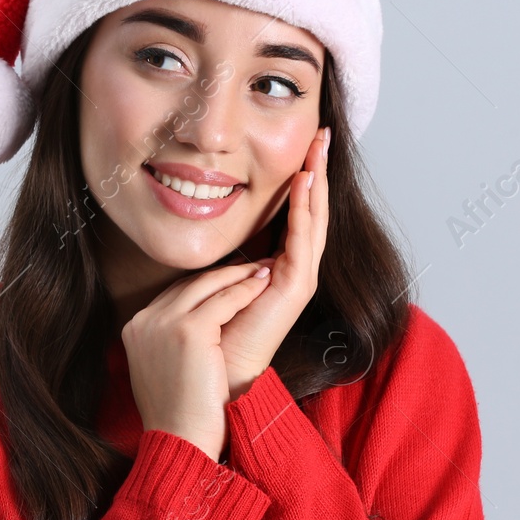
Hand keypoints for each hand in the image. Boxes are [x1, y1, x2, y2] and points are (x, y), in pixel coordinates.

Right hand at [122, 262, 272, 461]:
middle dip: (223, 274)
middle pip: (190, 284)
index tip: (229, 280)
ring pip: (208, 285)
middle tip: (251, 268)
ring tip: (262, 271)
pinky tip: (263, 285)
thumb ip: (167, 342)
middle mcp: (144, 320)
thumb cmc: (179, 415)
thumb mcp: (161, 370)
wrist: (180, 441)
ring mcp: (163, 323)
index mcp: (134, 329)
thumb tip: (193, 329)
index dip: (205, 286)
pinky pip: (225, 299)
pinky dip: (246, 290)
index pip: (174, 295)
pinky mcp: (189, 330)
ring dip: (239, 276)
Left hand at [219, 126, 330, 399]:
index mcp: (274, 268)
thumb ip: (216, 261)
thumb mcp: (209, 284)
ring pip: (313, 220)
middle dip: (317, 171)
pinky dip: (305, 208)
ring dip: (318, 182)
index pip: (292, 214)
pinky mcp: (296, 289)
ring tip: (320, 148)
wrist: (213, 385)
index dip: (298, 179)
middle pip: (310, 211)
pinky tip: (306, 180)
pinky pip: (302, 239)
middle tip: (322, 134)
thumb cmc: (206, 341)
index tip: (301, 144)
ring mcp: (298, 280)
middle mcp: (292, 272)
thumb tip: (197, 231)